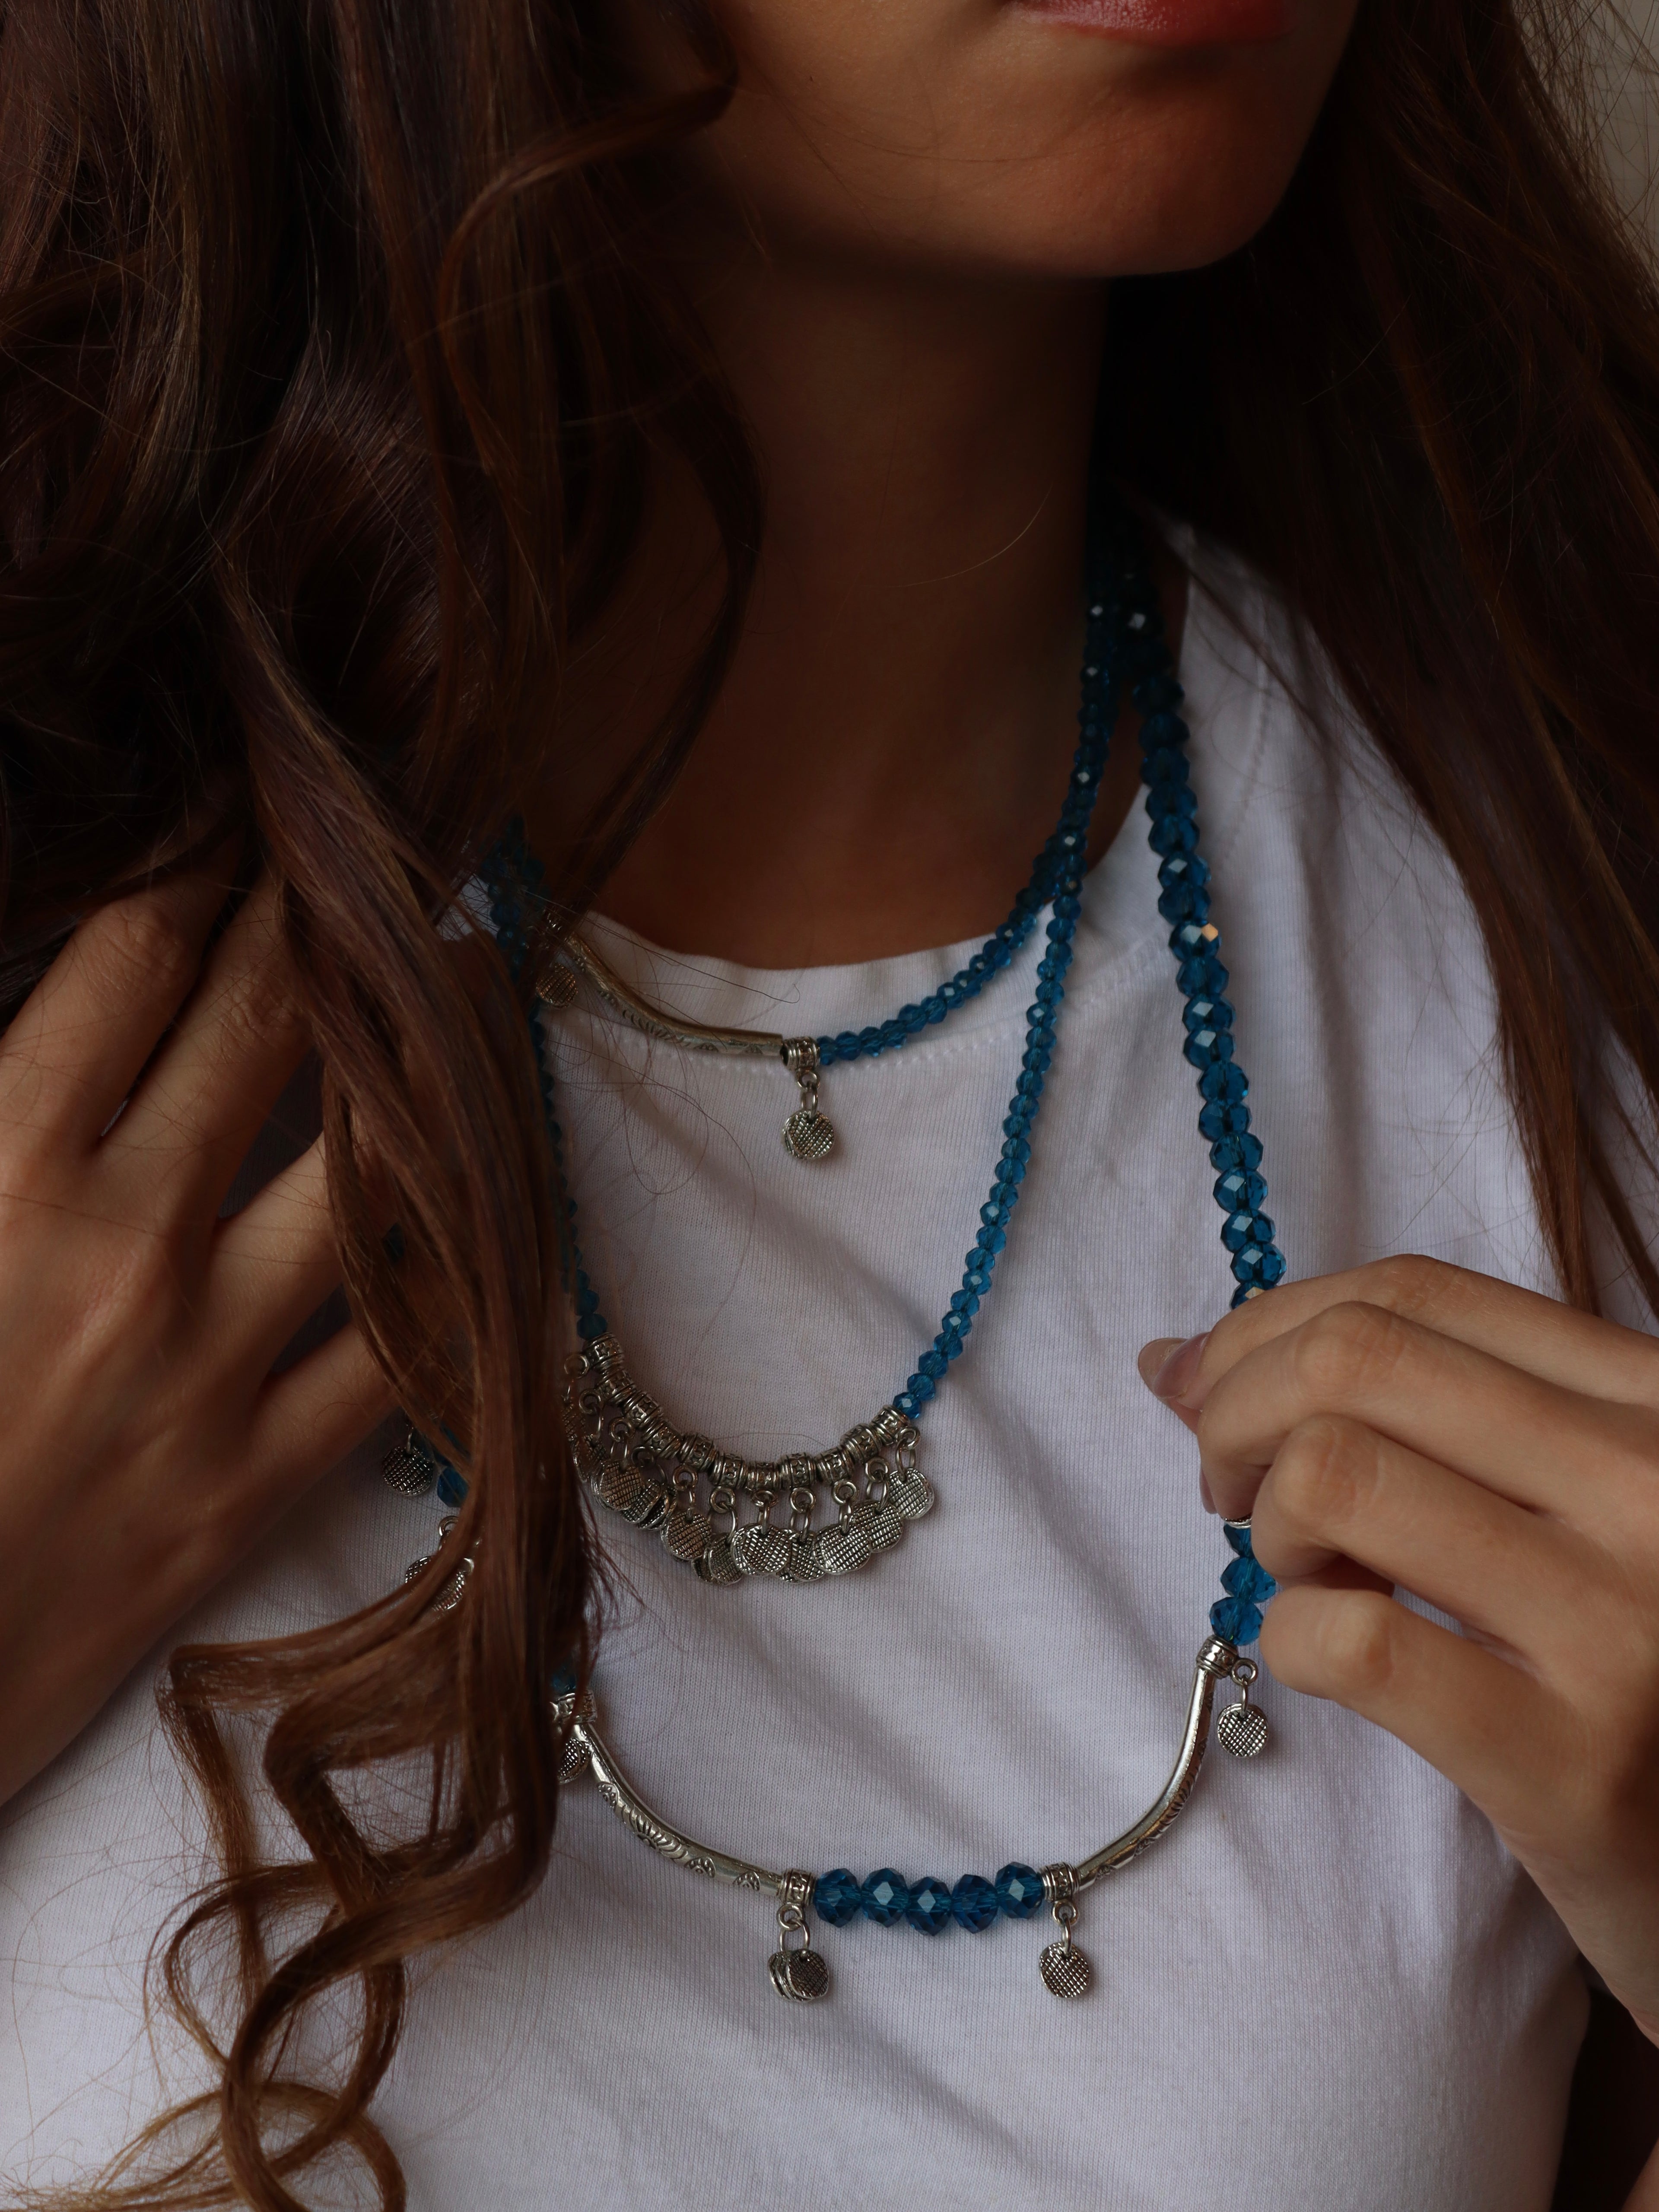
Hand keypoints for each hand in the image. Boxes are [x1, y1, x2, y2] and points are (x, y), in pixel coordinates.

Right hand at [0, 855, 391, 1805]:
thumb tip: (43, 1017)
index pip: (143, 952)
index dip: (214, 851)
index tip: (259, 800)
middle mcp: (123, 1247)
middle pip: (268, 1022)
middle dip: (327, 911)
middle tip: (385, 839)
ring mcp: (206, 1369)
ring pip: (373, 1166)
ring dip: (427, 1051)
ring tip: (467, 968)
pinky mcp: (252, 1485)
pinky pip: (401, 1353)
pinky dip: (459, 1267)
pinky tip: (496, 1186)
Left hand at [1139, 1257, 1658, 2045]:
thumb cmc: (1623, 1654)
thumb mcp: (1568, 1496)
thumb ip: (1420, 1407)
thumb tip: (1175, 1361)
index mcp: (1652, 1399)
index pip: (1413, 1293)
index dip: (1267, 1326)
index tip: (1203, 1385)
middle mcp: (1651, 1484)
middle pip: (1353, 1361)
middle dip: (1237, 1411)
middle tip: (1233, 1489)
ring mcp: (1619, 1622)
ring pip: (1333, 1477)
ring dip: (1274, 1529)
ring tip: (1315, 1580)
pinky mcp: (1571, 1760)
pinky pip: (1351, 1641)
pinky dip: (1293, 1642)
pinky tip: (1333, 1660)